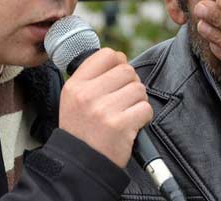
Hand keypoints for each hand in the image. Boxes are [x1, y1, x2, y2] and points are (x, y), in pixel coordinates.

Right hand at [59, 48, 152, 166]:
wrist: (82, 165)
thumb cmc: (82, 130)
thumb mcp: (74, 99)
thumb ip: (92, 77)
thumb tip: (120, 57)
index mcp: (75, 85)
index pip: (106, 55)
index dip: (118, 62)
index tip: (118, 76)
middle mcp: (87, 95)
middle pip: (127, 70)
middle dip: (131, 83)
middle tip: (124, 99)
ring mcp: (104, 110)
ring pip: (139, 88)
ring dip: (138, 101)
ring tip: (126, 113)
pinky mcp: (120, 125)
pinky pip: (146, 108)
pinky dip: (143, 117)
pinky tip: (131, 125)